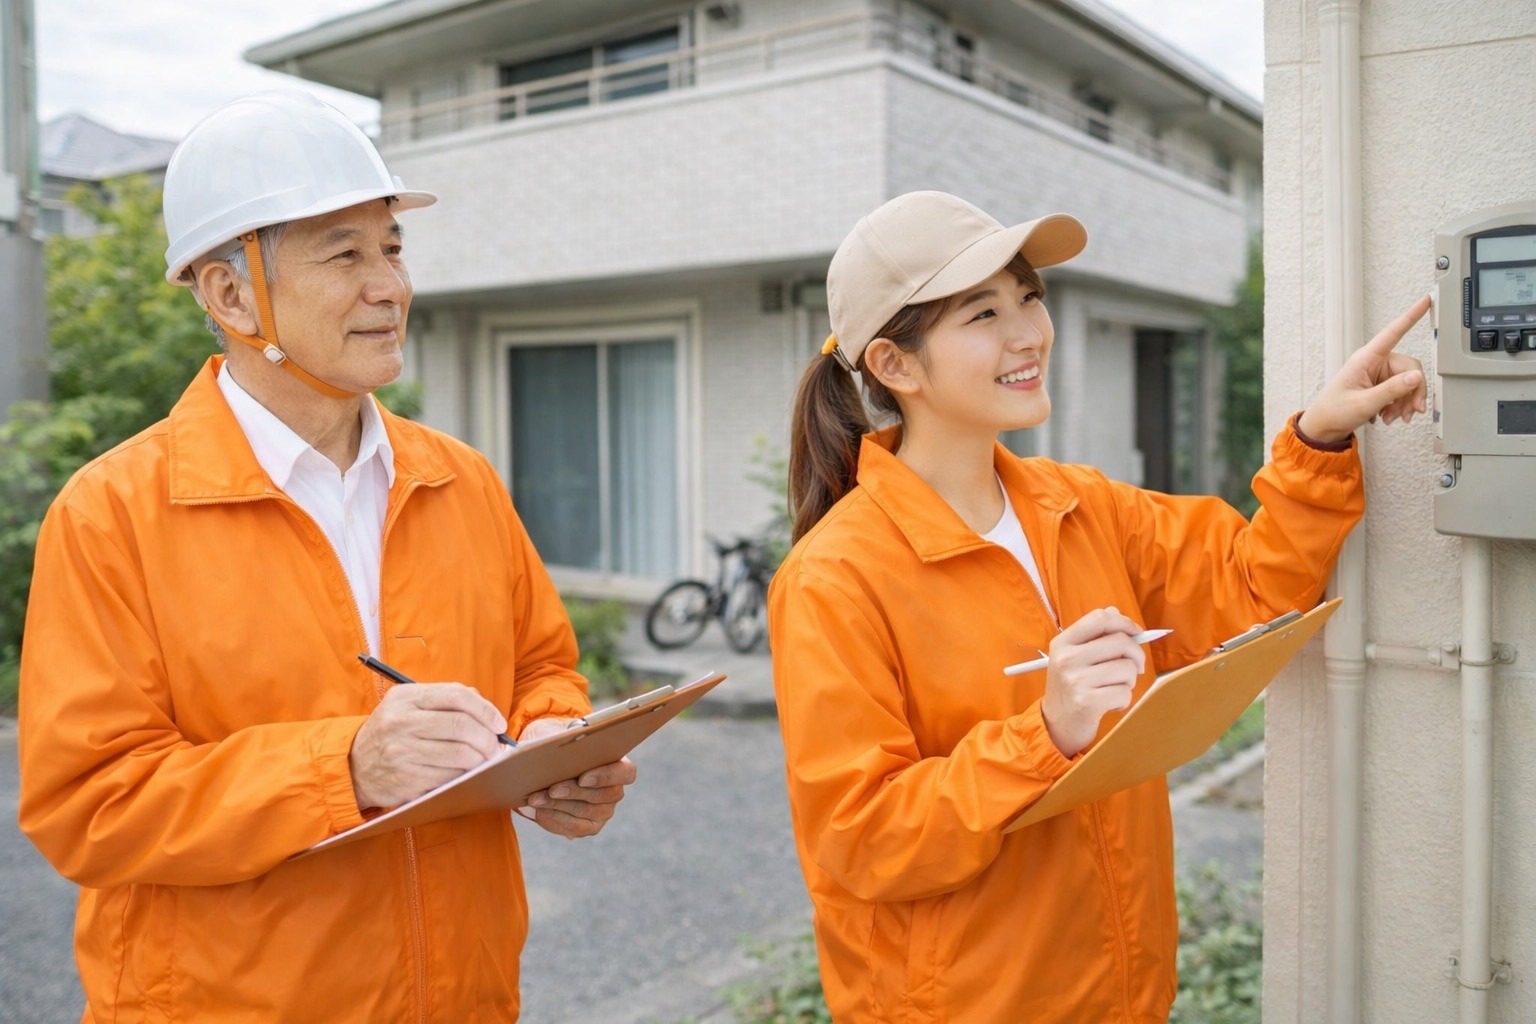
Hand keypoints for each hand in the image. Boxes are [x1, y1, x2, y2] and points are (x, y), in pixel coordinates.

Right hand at [349, 683, 508, 809]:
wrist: (354, 766)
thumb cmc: (392, 732)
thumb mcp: (408, 705)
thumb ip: (445, 700)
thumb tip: (487, 710)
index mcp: (406, 698)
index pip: (456, 696)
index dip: (486, 710)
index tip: (499, 723)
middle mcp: (401, 722)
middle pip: (461, 726)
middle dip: (488, 738)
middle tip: (497, 746)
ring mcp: (402, 753)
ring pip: (459, 755)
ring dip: (481, 759)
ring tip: (486, 760)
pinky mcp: (406, 780)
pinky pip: (449, 777)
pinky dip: (465, 775)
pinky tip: (467, 773)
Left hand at [516, 717, 636, 838]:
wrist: (549, 770)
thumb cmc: (560, 749)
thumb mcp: (561, 737)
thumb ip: (564, 739)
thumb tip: (554, 745)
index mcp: (617, 764)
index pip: (626, 773)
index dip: (606, 776)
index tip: (582, 778)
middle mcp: (615, 790)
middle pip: (601, 795)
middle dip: (573, 792)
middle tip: (551, 789)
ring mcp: (604, 811)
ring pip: (583, 811)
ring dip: (557, 805)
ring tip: (535, 799)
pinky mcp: (590, 826)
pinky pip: (574, 827)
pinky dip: (555, 818)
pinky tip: (540, 810)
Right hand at [1039, 607, 1146, 758]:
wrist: (1056, 724)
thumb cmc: (1071, 686)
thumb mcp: (1074, 656)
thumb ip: (1095, 635)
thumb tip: (1115, 611)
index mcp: (1063, 642)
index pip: (1100, 619)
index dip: (1125, 623)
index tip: (1136, 634)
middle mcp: (1066, 658)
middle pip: (1120, 642)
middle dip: (1137, 655)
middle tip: (1135, 667)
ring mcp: (1075, 680)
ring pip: (1127, 669)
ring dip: (1129, 681)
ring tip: (1115, 688)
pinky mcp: (1086, 702)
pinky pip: (1124, 693)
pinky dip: (1124, 700)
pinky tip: (1110, 703)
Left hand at [1296, 295, 1430, 443]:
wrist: (1324, 426)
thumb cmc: (1335, 411)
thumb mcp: (1364, 403)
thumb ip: (1392, 390)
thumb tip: (1416, 377)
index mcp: (1366, 358)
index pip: (1393, 332)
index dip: (1411, 316)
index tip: (1426, 300)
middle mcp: (1374, 362)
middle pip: (1410, 368)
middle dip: (1413, 391)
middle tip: (1411, 412)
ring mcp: (1378, 373)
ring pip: (1409, 382)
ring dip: (1406, 401)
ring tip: (1394, 418)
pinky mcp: (1381, 384)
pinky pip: (1402, 390)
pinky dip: (1400, 405)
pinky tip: (1391, 416)